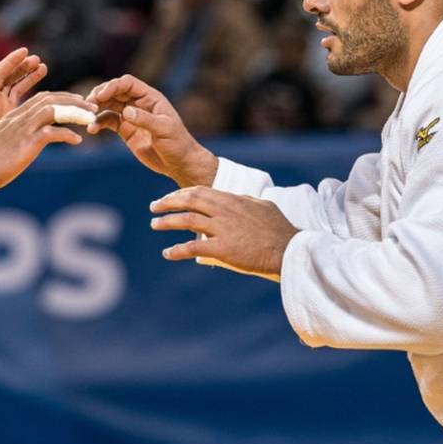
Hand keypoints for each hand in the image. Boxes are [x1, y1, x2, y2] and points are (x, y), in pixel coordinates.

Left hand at [0, 47, 46, 152]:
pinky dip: (31, 91)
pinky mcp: (11, 115)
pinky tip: (44, 88)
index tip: (24, 51)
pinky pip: (22, 98)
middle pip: (10, 75)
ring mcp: (3, 105)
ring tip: (43, 67)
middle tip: (37, 59)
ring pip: (17, 85)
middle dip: (23, 66)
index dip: (11, 61)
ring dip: (29, 76)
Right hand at [0, 91, 93, 195]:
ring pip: (54, 110)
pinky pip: (52, 132)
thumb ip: (20, 136)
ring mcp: (22, 129)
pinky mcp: (26, 143)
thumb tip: (33, 139)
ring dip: (76, 113)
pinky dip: (67, 134)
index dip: (62, 97)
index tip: (78, 101)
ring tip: (91, 119)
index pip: (42, 98)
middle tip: (93, 107)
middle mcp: (19, 118)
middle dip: (74, 101)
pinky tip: (77, 141)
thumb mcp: (5, 144)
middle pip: (51, 99)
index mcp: (14, 117)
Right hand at [86, 74, 217, 187]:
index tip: (100, 96)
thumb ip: (145, 119)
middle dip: (100, 95)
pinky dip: (98, 123)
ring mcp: (131, 116)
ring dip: (96, 109)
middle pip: (114, 92)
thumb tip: (126, 111)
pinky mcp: (125, 129)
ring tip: (86, 117)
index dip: (112, 86)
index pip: (127, 84)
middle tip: (88, 105)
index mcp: (150, 97)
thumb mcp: (164, 130)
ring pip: (108, 105)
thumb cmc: (177, 143)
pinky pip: (108, 121)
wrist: (178, 163)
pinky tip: (92, 130)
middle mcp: (138, 103)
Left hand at [150, 187, 299, 279]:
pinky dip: (177, 250)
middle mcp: (224, 211)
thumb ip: (245, 201)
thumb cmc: (278, 229)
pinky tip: (167, 253)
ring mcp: (223, 229)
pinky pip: (193, 247)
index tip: (169, 198)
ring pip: (187, 220)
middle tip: (154, 207)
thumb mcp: (262, 206)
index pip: (200, 191)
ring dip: (167, 222)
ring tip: (155, 224)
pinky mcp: (223, 248)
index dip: (181, 193)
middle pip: (189, 201)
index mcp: (232, 200)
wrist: (288, 249)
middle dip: (168, 202)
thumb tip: (235, 199)